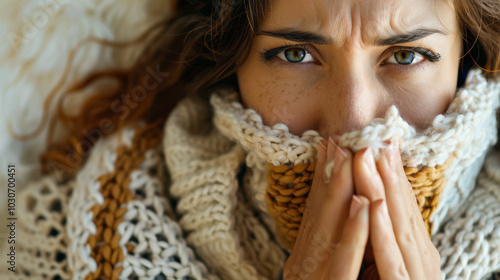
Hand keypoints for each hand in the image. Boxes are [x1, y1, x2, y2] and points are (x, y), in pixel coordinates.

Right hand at [283, 137, 369, 278]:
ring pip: (328, 231)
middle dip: (331, 175)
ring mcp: (311, 279)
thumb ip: (332, 248)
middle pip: (319, 215)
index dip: (322, 179)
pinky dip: (353, 232)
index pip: (314, 214)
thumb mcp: (324, 271)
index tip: (330, 147)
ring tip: (351, 156)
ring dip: (340, 190)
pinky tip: (364, 204)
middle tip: (339, 140)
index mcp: (304, 260)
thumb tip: (348, 208)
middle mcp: (302, 266)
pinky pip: (343, 264)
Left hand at [353, 138, 441, 279]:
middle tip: (375, 137)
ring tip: (366, 156)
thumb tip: (367, 202)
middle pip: (401, 211)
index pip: (404, 208)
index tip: (380, 144)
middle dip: (387, 172)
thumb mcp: (385, 264)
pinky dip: (381, 230)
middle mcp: (420, 259)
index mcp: (416, 252)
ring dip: (381, 189)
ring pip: (396, 227)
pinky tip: (373, 204)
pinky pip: (389, 259)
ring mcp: (413, 275)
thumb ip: (380, 240)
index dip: (393, 176)